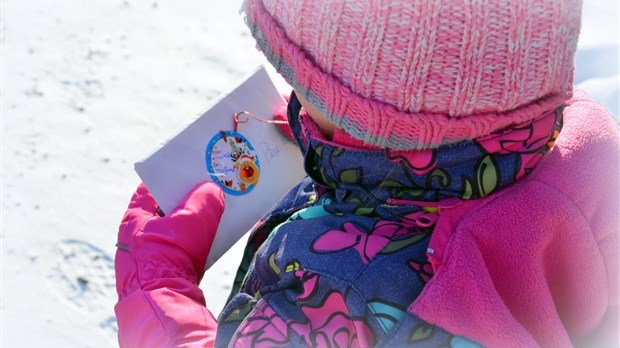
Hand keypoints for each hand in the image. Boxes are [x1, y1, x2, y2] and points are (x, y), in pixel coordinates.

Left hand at [115, 181, 224, 297]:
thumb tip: (212, 191)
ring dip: (195, 223)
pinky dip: (197, 244)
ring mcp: (149, 258)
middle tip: (210, 189)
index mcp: (133, 219)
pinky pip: (182, 251)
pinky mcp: (162, 275)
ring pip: (175, 231)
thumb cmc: (171, 256)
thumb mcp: (192, 220)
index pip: (151, 188)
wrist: (165, 304)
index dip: (172, 177)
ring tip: (218, 212)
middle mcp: (136, 238)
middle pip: (165, 209)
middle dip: (189, 199)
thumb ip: (204, 199)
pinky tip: (215, 240)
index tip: (191, 170)